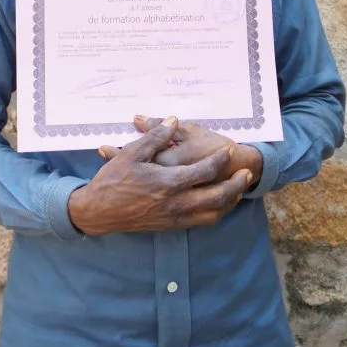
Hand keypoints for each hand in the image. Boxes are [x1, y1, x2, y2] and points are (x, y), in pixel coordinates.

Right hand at [67, 116, 253, 235]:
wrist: (98, 212)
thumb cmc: (113, 180)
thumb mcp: (132, 153)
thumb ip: (156, 136)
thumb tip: (172, 120)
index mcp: (168, 182)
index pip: (204, 171)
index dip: (220, 159)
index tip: (230, 149)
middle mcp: (176, 203)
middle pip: (217, 197)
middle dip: (236, 185)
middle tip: (247, 173)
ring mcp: (175, 217)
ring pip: (212, 213)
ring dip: (229, 202)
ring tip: (239, 190)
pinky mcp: (170, 225)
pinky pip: (201, 222)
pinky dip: (215, 213)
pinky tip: (218, 205)